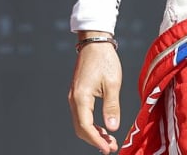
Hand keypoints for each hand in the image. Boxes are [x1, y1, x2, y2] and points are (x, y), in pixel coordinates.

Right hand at [67, 36, 122, 153]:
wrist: (94, 42)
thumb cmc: (104, 60)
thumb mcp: (112, 84)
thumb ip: (111, 107)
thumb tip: (112, 128)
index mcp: (81, 97)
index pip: (85, 127)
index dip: (96, 140)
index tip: (108, 149)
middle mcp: (74, 99)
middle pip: (80, 128)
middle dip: (95, 140)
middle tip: (111, 147)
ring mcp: (74, 96)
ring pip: (80, 122)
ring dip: (93, 133)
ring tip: (109, 140)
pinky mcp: (78, 93)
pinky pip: (82, 114)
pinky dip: (91, 124)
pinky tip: (103, 128)